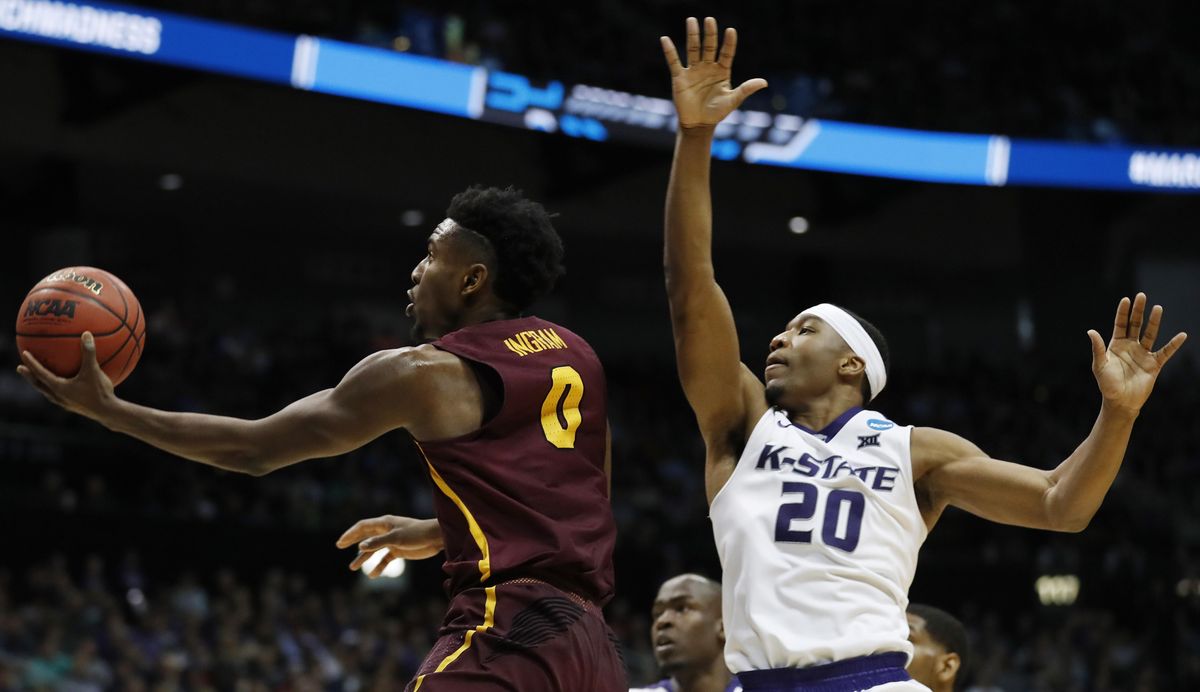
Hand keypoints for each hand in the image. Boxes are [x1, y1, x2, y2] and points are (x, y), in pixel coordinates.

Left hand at [17, 332, 115, 421]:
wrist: (108, 412)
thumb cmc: (99, 392)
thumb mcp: (94, 370)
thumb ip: (89, 352)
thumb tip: (86, 334)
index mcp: (58, 387)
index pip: (40, 373)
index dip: (32, 363)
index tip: (24, 354)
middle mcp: (58, 396)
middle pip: (39, 384)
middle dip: (29, 376)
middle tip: (21, 368)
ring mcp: (64, 403)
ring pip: (47, 392)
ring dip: (41, 383)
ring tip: (39, 377)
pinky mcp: (73, 406)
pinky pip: (59, 395)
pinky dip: (56, 388)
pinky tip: (65, 385)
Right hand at [336, 515, 442, 577]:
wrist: (435, 539)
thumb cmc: (416, 534)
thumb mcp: (396, 538)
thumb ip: (378, 542)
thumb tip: (360, 547)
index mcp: (384, 523)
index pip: (363, 526)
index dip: (350, 533)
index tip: (340, 542)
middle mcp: (386, 531)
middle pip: (365, 536)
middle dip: (353, 541)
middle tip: (339, 546)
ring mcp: (392, 541)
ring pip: (374, 550)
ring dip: (364, 558)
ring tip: (353, 568)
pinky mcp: (399, 550)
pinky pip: (385, 559)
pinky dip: (379, 566)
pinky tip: (373, 575)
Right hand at [660, 17, 767, 129]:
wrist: (699, 124)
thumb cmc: (716, 112)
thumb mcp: (733, 101)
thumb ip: (746, 89)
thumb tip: (764, 82)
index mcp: (722, 71)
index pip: (726, 53)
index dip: (729, 43)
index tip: (731, 31)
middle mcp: (708, 67)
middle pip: (709, 46)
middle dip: (709, 33)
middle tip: (709, 20)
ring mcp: (693, 71)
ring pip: (693, 49)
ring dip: (692, 35)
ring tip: (691, 20)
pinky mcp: (680, 77)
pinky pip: (674, 62)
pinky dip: (670, 51)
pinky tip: (665, 39)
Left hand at [1088, 293, 1186, 413]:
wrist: (1120, 402)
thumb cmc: (1107, 384)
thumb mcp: (1100, 365)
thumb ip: (1097, 348)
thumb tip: (1090, 331)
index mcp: (1116, 345)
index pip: (1120, 324)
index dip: (1122, 312)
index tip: (1126, 299)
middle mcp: (1131, 346)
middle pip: (1136, 325)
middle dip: (1138, 311)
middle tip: (1142, 296)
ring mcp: (1143, 354)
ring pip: (1150, 334)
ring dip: (1154, 322)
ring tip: (1158, 308)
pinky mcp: (1154, 364)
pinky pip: (1165, 352)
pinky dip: (1174, 344)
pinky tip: (1182, 335)